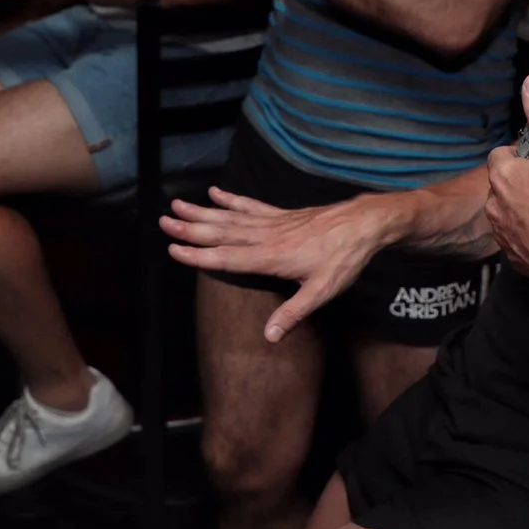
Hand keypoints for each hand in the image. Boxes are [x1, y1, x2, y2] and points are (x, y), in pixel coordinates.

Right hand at [163, 186, 395, 341]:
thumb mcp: (322, 291)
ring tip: (178, 204)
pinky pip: (251, 205)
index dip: (199, 255)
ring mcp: (273, 222)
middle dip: (191, 228)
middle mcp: (267, 236)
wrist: (364, 224)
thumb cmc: (344, 259)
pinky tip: (216, 192)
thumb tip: (270, 336)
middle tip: (164, 221)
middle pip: (222, 232)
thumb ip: (293, 313)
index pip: (228, 258)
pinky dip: (232, 199)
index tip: (174, 249)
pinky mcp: (282, 214)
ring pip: (231, 216)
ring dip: (203, 211)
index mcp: (272, 257)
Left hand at [483, 75, 528, 307]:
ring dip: (523, 212)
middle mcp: (495, 205)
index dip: (520, 156)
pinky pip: (517, 243)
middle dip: (520, 185)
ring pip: (507, 215)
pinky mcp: (515, 259)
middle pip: (502, 186)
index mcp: (503, 176)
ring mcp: (503, 235)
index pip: (500, 156)